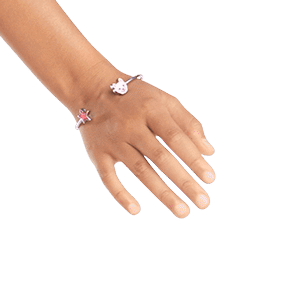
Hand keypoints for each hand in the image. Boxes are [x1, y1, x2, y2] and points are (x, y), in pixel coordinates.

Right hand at [78, 75, 214, 216]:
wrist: (91, 89)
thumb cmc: (136, 97)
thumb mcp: (164, 100)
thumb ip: (188, 123)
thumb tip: (209, 152)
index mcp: (151, 110)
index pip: (176, 138)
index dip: (193, 159)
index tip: (210, 179)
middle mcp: (131, 126)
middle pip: (160, 158)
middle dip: (183, 181)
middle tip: (203, 203)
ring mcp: (113, 141)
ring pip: (139, 170)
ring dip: (162, 193)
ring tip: (181, 212)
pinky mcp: (97, 153)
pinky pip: (108, 177)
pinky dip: (120, 194)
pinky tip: (136, 210)